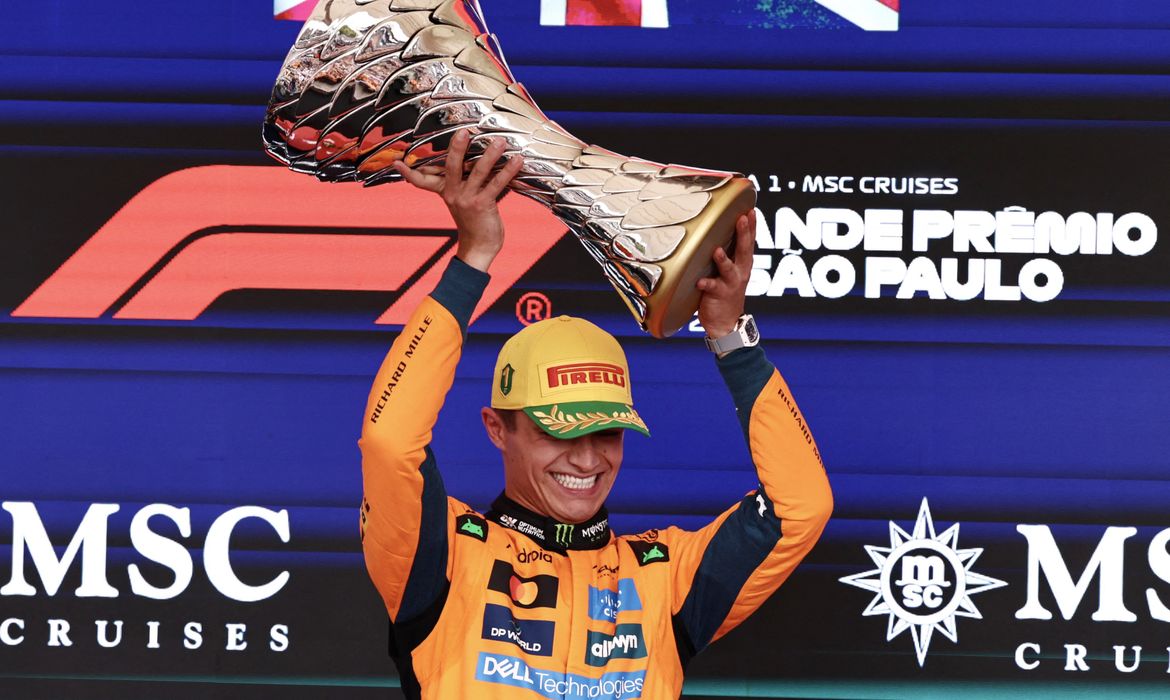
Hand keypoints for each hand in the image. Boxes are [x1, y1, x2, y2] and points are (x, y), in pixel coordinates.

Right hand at [392, 130, 523, 272]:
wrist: (479, 247)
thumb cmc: (473, 220)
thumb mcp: (462, 200)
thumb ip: (464, 182)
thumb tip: (475, 160)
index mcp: (445, 191)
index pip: (422, 181)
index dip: (409, 173)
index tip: (397, 162)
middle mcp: (453, 194)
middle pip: (451, 167)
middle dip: (457, 148)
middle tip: (463, 131)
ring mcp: (467, 200)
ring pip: (478, 172)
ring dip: (490, 155)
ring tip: (500, 141)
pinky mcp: (483, 205)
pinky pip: (496, 185)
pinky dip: (507, 172)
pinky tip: (517, 161)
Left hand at [695, 212, 754, 337]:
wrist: (726, 322)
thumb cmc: (726, 293)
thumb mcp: (730, 271)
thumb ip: (727, 255)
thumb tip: (718, 234)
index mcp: (743, 264)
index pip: (749, 242)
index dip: (751, 226)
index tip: (751, 210)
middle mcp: (740, 272)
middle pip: (743, 250)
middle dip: (744, 233)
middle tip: (742, 218)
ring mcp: (730, 283)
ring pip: (728, 268)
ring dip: (723, 259)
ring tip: (717, 251)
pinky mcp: (718, 294)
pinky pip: (712, 287)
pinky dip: (706, 283)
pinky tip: (699, 281)